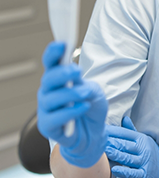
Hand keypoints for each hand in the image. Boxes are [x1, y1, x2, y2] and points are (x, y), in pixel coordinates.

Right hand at [37, 41, 107, 167]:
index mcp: (57, 79)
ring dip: (70, 93)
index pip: (51, 63)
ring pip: (51, 99)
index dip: (53, 53)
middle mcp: (48, 92)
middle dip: (62, 73)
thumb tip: (78, 79)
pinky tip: (83, 107)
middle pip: (48, 79)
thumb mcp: (93, 91)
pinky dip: (71, 112)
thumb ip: (84, 84)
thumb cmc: (89, 106)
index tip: (62, 44)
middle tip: (77, 71)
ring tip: (86, 93)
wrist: (93, 133)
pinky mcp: (48, 127)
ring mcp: (46, 110)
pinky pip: (56, 118)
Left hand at [105, 116, 158, 177]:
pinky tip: (114, 169)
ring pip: (127, 158)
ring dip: (116, 154)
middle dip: (111, 142)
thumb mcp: (144, 140)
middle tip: (98, 140)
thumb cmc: (151, 154)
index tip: (100, 129)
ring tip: (104, 151)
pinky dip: (124, 172)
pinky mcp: (144, 174)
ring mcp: (144, 161)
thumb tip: (124, 118)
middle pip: (125, 144)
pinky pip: (133, 173)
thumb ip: (132, 131)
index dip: (112, 131)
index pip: (125, 133)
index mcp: (141, 139)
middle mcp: (143, 148)